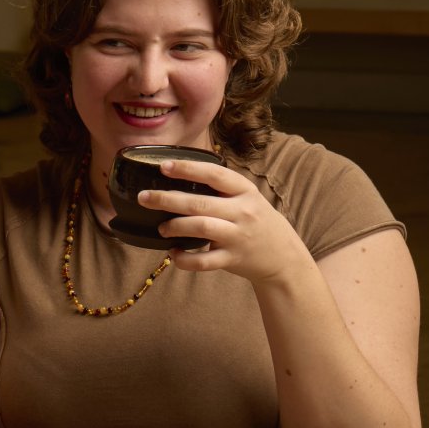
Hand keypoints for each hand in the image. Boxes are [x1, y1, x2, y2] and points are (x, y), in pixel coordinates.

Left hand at [142, 158, 309, 285]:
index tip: (163, 166)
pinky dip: (185, 259)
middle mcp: (243, 212)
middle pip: (200, 203)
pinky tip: (173, 254)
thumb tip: (178, 174)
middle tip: (144, 197)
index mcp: (246, 192)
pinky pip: (204, 261)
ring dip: (175, 226)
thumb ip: (221, 189)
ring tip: (161, 228)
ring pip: (202, 228)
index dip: (188, 169)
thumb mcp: (247, 198)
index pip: (215, 175)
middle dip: (168, 199)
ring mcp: (238, 236)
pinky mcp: (233, 259)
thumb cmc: (256, 221)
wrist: (284, 256)